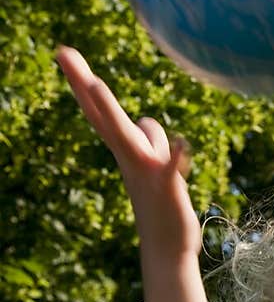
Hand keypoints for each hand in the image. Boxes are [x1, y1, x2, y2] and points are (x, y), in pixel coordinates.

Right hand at [56, 46, 200, 258]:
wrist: (166, 250)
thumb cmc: (160, 206)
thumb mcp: (154, 164)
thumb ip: (149, 140)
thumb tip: (145, 121)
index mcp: (125, 151)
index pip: (99, 111)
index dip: (81, 82)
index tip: (62, 51)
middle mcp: (130, 158)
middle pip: (104, 116)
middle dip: (85, 84)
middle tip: (63, 52)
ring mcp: (147, 173)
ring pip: (136, 137)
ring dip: (119, 118)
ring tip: (95, 86)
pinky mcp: (168, 189)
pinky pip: (171, 168)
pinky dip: (176, 158)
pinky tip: (184, 147)